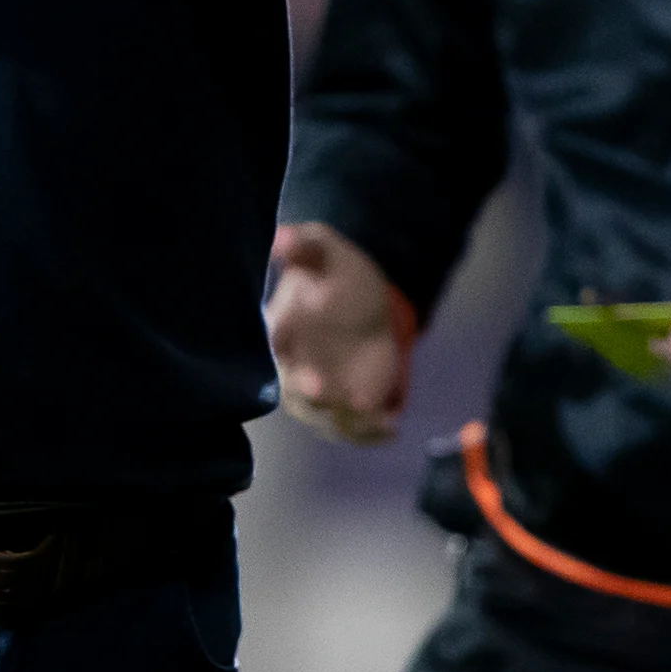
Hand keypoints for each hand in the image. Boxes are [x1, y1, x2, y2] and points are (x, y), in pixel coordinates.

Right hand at [267, 220, 409, 445]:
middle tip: (333, 397)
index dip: (291, 368)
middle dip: (315, 402)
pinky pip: (352, 429)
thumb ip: (304, 245)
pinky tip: (392, 427)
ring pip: (327, 419)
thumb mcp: (324, 250)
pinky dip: (371, 433)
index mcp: (280, 331)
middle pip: (298, 396)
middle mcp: (291, 369)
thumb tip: (281, 238)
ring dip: (350, 424)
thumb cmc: (336, 272)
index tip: (312, 382)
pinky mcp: (341, 408)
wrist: (364, 300)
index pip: (278, 353)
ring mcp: (316, 394)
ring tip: (381, 419)